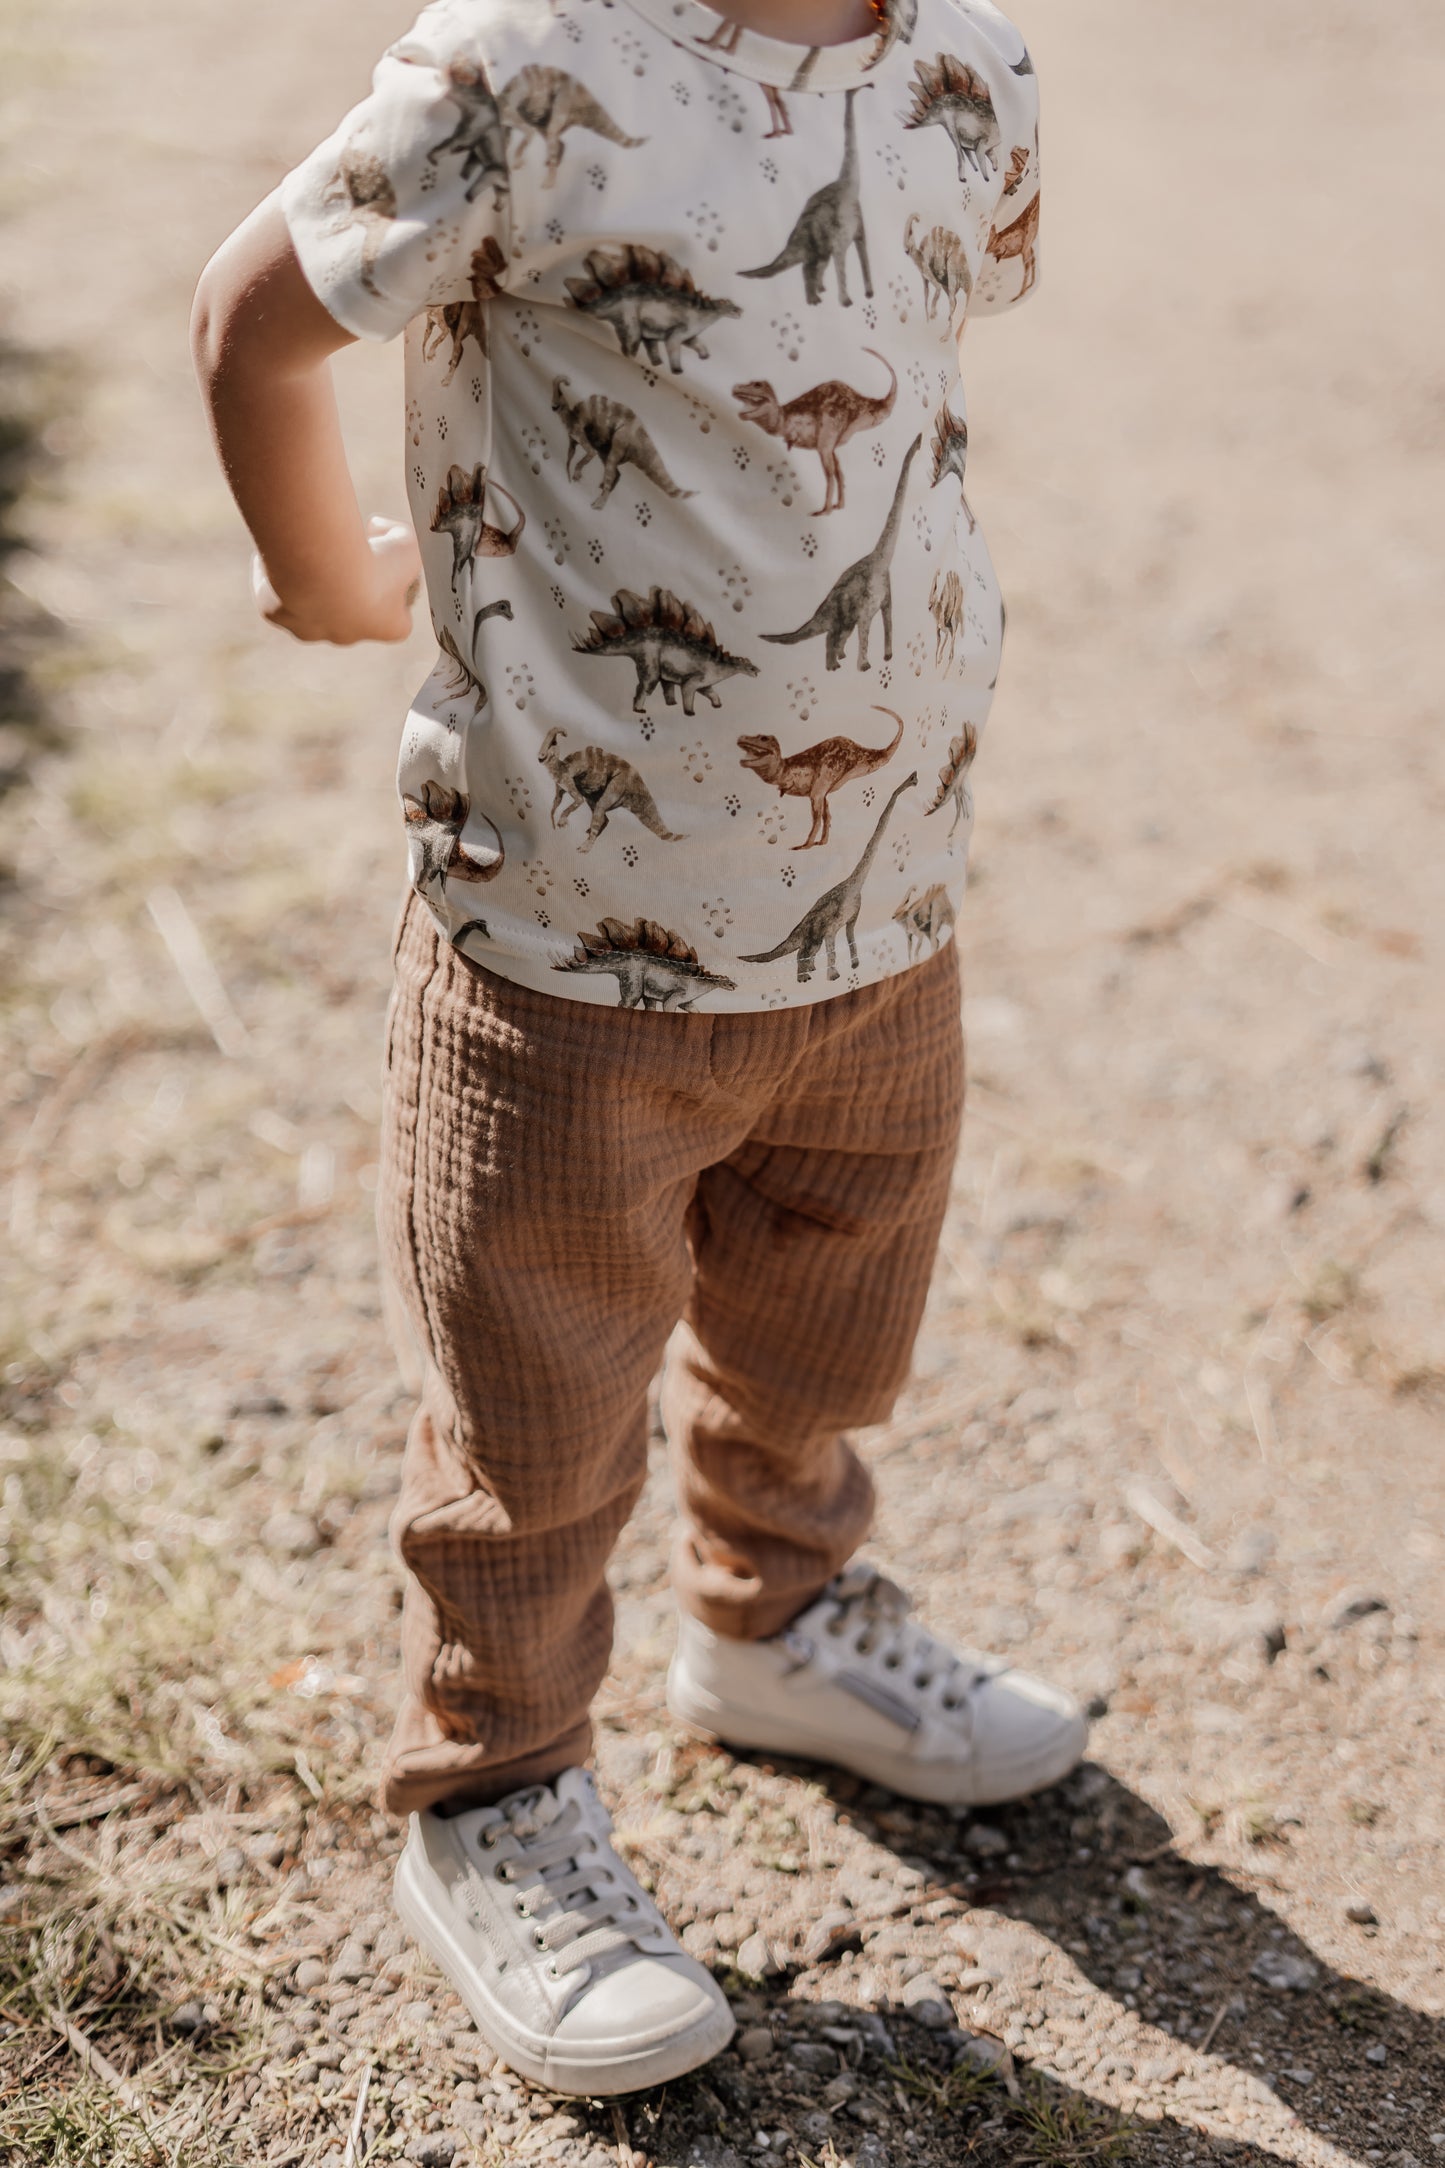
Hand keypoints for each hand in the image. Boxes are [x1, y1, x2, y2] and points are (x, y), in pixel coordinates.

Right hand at [252, 516, 423, 644]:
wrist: (322, 564)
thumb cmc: (372, 559)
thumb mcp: (406, 541)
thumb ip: (399, 535)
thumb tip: (377, 527)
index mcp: (387, 628)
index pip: (398, 620)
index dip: (393, 593)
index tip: (383, 566)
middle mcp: (348, 636)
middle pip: (350, 615)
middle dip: (347, 588)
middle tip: (343, 556)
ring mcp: (310, 629)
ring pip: (310, 608)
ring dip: (311, 584)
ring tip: (310, 552)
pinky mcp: (276, 615)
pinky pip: (275, 595)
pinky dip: (277, 574)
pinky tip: (284, 550)